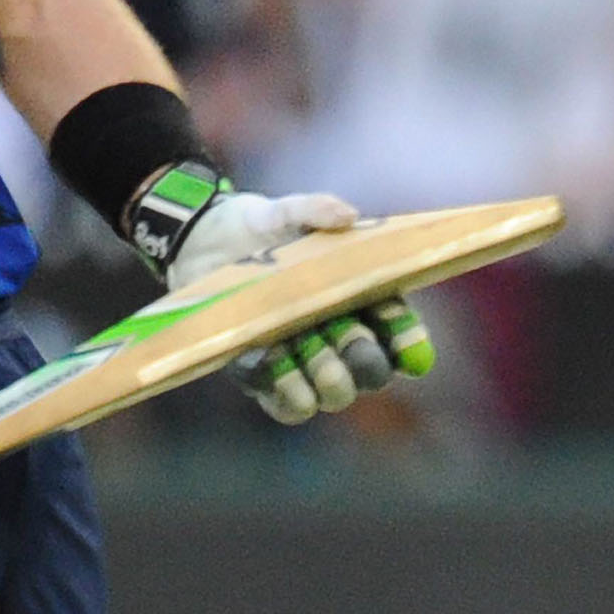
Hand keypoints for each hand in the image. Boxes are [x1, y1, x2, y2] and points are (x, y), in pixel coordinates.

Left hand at [125, 166, 431, 423]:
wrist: (203, 243)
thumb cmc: (259, 227)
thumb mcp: (287, 211)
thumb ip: (317, 208)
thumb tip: (349, 216)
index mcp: (359, 298)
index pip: (397, 329)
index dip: (407, 340)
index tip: (411, 350)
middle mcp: (338, 337)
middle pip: (369, 370)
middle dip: (362, 362)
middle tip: (345, 343)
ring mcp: (304, 360)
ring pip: (332, 393)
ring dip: (325, 379)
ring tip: (302, 354)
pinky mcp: (266, 376)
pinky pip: (288, 404)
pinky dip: (283, 389)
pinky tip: (267, 360)